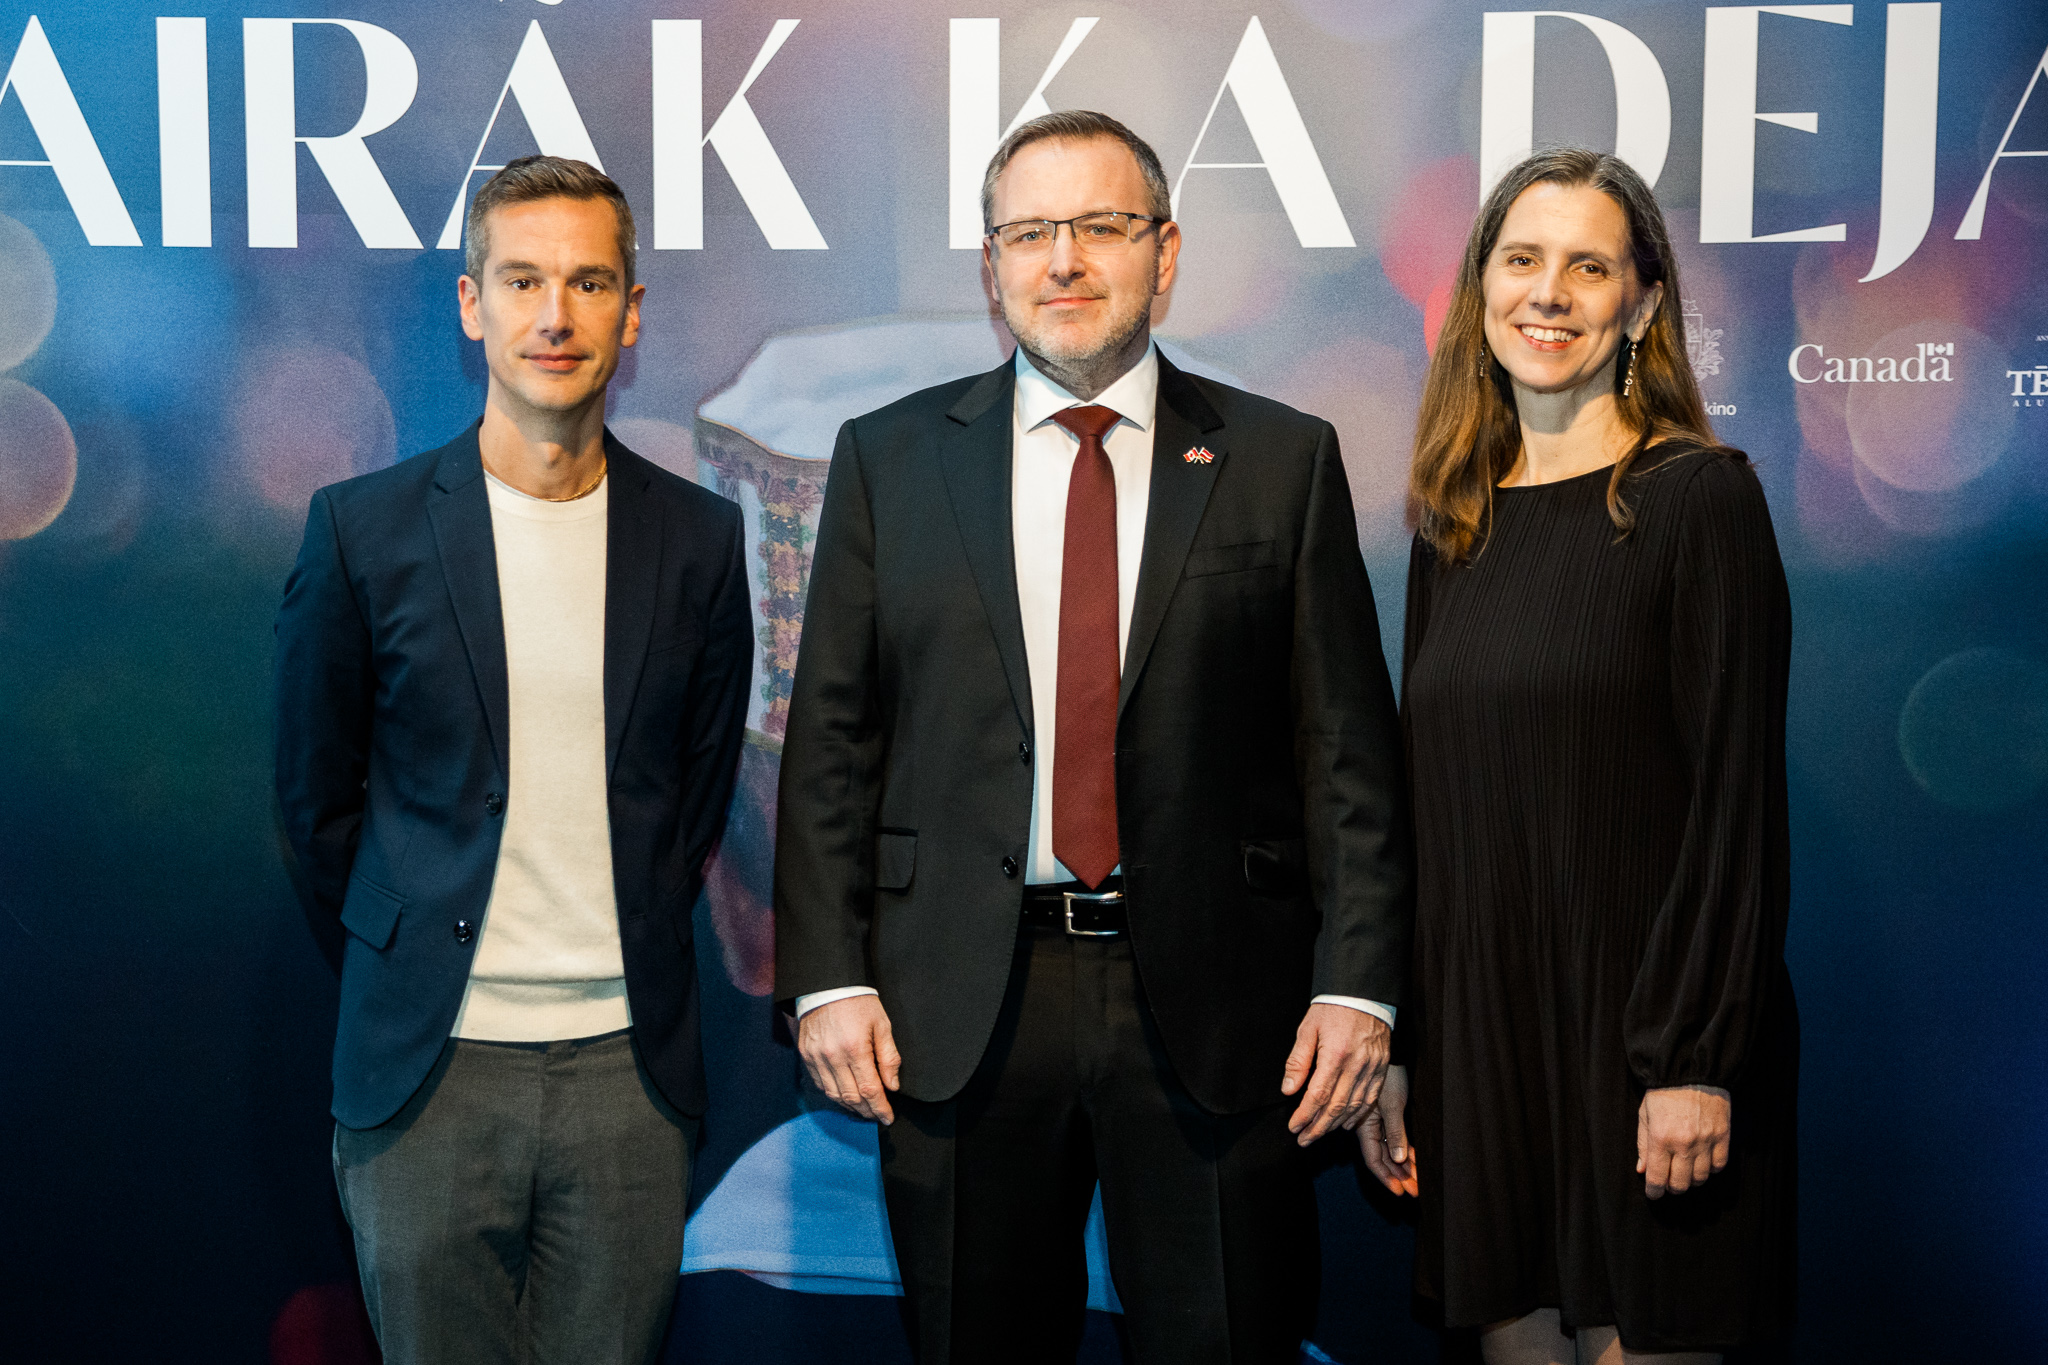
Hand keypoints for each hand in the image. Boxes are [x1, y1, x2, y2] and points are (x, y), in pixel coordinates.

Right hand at [796, 994, 900, 1124]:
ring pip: (834, 1095)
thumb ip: (889, 1057)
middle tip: (878, 1115)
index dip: (880, 1108)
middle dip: (867, 1111)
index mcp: (855, 1049)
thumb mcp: (882, 1024)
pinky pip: (820, 1084)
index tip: (888, 1117)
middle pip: (851, 1097)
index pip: (870, 1090)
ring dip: (851, 1107)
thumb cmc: (857, 1002)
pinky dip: (834, 1094)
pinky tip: (845, 1096)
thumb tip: (892, 1085)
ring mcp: (817, 1057)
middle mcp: (833, 1057)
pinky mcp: (806, 1055)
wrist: (826, 985)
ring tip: (864, 1109)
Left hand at [1280, 1003, 1390, 1146]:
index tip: (1294, 1127)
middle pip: (1337, 1107)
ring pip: (1355, 1106)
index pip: (1318, 1095)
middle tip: (1304, 1139)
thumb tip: (1288, 1089)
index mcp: (1335, 1055)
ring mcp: (1372, 1068)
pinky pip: (1371, 1099)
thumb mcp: (1307, 1029)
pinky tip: (1346, 1122)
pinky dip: (1358, 1114)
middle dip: (1318, 1127)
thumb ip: (1297, 1061)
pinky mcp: (1381, 1068)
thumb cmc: (1333, 1009)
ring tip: (1320, 1133)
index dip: (1305, 1115)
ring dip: (1336, 1124)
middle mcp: (1356, 1066)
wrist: (1364, 993)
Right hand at [1358, 1064, 1416, 1195]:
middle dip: (1399, 1176)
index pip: (1374, 1160)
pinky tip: (1415, 1160)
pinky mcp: (1389, 1115)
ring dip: (1404, 1166)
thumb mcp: (1393, 1105)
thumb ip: (1395, 1132)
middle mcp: (1370, 1127)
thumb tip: (1398, 1158)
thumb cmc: (1389, 1075)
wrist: (1390, 1051)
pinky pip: (1396, 1139)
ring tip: (1418, 1181)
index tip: (1399, 1191)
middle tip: (1415, 1191)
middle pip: (1384, 1159)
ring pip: (1391, 1151)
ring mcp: (1379, 1122)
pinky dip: (1406, 1151)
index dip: (1386, 1177)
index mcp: (1365, 1125)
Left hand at [1636, 1084, 1730, 1198]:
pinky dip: (1710, 1169)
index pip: (1658, 1178)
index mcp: (1660, 1138)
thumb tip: (1643, 1170)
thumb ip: (1643, 1144)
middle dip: (1672, 1187)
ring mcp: (1706, 1141)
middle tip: (1669, 1182)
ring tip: (1685, 1171)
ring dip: (1691, 1180)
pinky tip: (1703, 1161)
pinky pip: (1719, 1166)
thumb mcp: (1645, 1114)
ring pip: (1700, 1178)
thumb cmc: (1664, 1091)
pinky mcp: (1722, 1136)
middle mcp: (1684, 1144)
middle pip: (1680, 1184)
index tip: (1653, 1194)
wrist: (1692, 1070)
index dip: (1654, 1191)